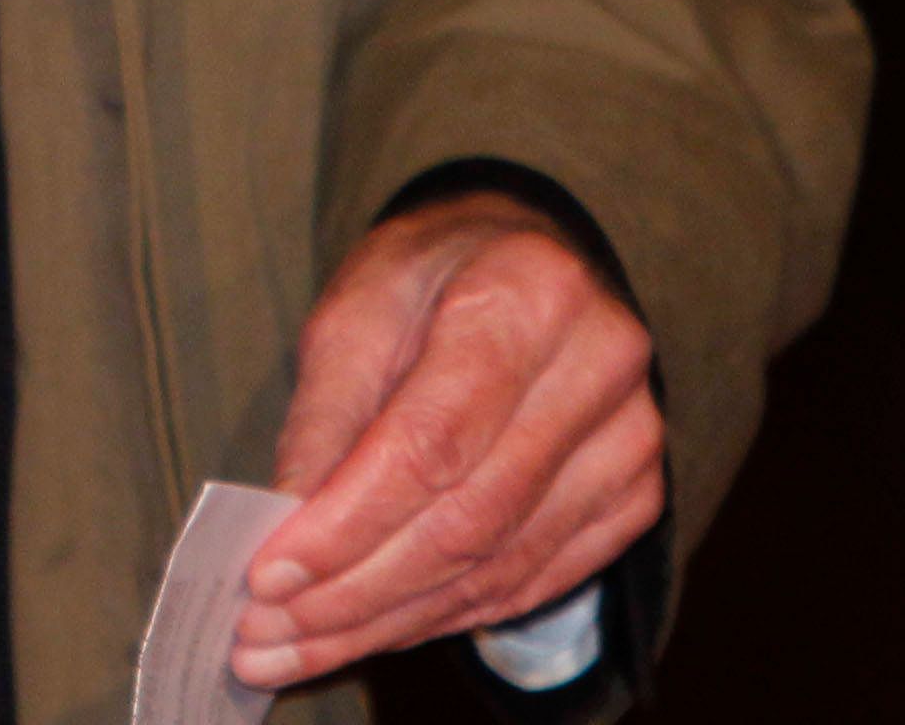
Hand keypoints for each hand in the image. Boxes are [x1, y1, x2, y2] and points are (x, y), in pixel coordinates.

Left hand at [232, 193, 664, 690]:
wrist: (526, 261)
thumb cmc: (430, 278)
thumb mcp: (355, 309)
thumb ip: (325, 415)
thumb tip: (289, 526)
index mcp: (528, 290)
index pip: (431, 440)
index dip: (349, 521)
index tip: (270, 575)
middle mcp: (600, 364)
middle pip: (469, 516)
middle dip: (359, 588)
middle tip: (270, 631)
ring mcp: (631, 437)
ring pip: (501, 562)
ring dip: (395, 617)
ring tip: (304, 643)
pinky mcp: (634, 493)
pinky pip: (536, 578)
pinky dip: (450, 612)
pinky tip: (380, 626)